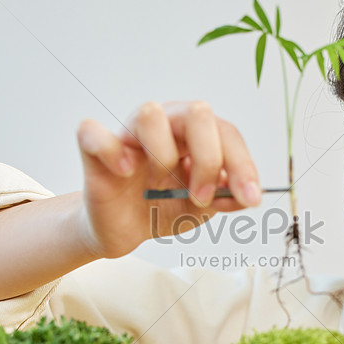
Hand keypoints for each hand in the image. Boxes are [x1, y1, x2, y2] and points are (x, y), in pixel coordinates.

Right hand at [76, 101, 260, 257]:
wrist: (124, 230)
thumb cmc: (161, 208)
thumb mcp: (201, 210)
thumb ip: (225, 198)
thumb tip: (247, 195)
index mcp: (196, 134)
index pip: (226, 132)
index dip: (242, 164)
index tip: (249, 198)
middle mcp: (166, 124)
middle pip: (197, 113)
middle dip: (208, 158)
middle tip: (201, 196)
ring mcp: (130, 133)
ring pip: (150, 114)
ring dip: (163, 156)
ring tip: (159, 185)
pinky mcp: (96, 148)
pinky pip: (94, 133)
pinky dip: (112, 152)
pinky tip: (124, 173)